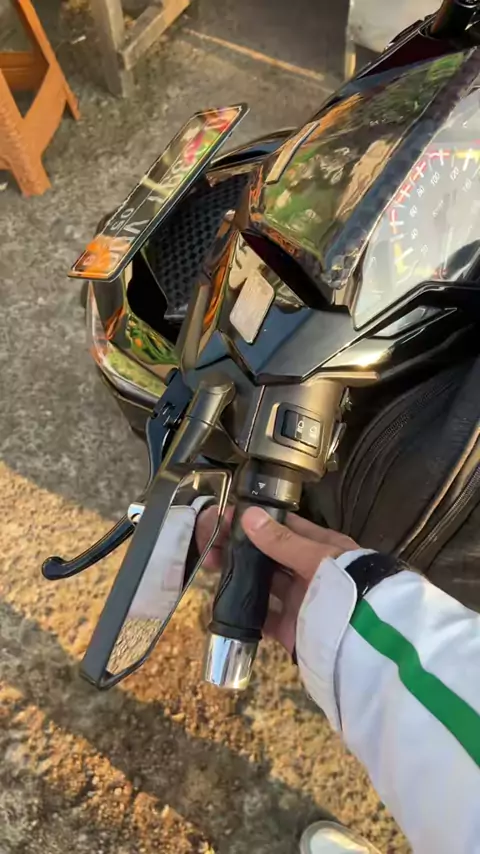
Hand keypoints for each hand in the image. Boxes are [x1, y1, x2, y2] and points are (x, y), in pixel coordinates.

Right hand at [196, 506, 357, 654]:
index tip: (225, 517)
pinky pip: (261, 617)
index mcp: (320, 548)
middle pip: (267, 555)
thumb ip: (282, 541)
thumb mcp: (317, 556)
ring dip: (236, 574)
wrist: (366, 640)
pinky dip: (242, 610)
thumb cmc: (346, 586)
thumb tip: (249, 515)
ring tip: (209, 563)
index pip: (283, 527)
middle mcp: (308, 571)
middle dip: (239, 547)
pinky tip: (222, 598)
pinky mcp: (289, 629)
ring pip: (261, 582)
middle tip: (209, 541)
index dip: (255, 521)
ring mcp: (298, 600)